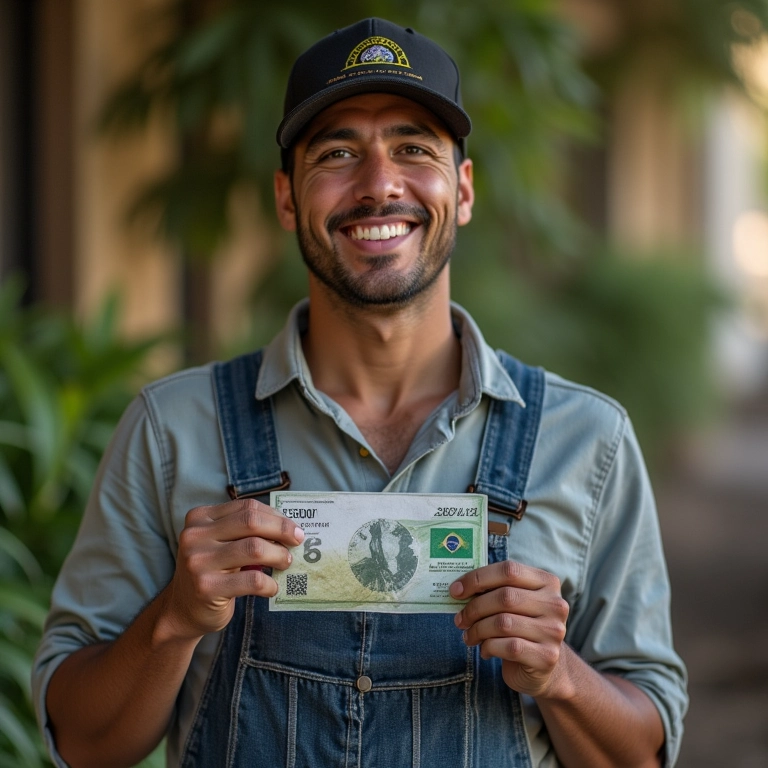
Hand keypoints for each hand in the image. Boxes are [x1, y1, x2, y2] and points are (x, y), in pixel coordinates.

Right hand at [161, 499, 304, 639]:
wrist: (182, 611)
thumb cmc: (212, 571)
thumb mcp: (221, 544)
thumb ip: (245, 532)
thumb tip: (289, 528)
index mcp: (200, 517)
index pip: (247, 507)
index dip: (275, 516)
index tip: (294, 527)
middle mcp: (195, 536)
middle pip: (251, 522)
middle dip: (282, 529)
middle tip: (298, 540)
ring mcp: (199, 561)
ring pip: (254, 548)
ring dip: (279, 555)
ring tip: (286, 563)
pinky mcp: (207, 588)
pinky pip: (252, 581)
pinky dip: (269, 584)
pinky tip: (272, 587)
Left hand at [450, 561, 568, 698]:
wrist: (543, 666)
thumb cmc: (520, 627)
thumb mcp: (513, 604)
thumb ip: (494, 590)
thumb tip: (459, 588)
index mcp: (546, 582)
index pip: (509, 570)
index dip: (478, 578)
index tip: (456, 590)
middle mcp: (554, 604)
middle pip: (505, 597)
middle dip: (475, 608)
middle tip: (459, 619)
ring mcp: (553, 631)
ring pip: (504, 623)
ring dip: (478, 630)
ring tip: (469, 636)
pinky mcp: (547, 656)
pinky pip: (508, 647)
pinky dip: (489, 647)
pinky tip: (485, 650)